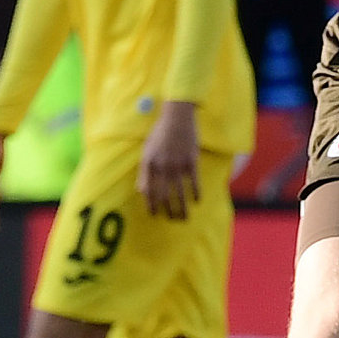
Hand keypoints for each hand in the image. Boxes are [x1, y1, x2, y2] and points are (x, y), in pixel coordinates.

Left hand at [139, 101, 201, 220]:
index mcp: (149, 164)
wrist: (176, 117)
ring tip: (184, 217)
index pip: (148, 191)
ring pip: (179, 193)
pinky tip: (198, 201)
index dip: (151, 205)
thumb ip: (144, 171)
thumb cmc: (160, 133)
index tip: (154, 215)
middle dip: (167, 211)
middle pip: (164, 195)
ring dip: (182, 208)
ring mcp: (177, 164)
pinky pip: (194, 182)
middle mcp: (162, 167)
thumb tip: (141, 190)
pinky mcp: (191, 161)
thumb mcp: (146, 150)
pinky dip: (196, 193)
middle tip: (172, 220)